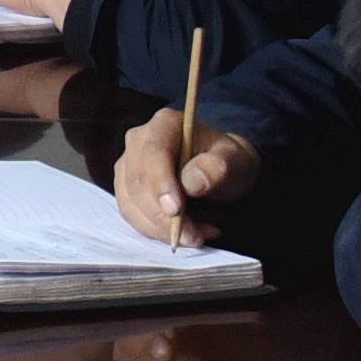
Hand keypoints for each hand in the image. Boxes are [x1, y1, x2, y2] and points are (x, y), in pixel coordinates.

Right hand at [112, 112, 261, 244]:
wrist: (219, 170)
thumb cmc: (226, 161)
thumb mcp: (234, 160)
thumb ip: (216, 167)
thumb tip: (191, 183)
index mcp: (165, 124)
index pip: (154, 153)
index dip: (161, 183)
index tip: (176, 211)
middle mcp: (139, 141)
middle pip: (139, 183)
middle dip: (164, 217)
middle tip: (195, 237)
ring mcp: (128, 166)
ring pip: (132, 204)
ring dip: (161, 229)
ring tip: (197, 237)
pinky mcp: (126, 189)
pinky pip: (133, 216)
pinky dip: (157, 232)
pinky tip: (186, 234)